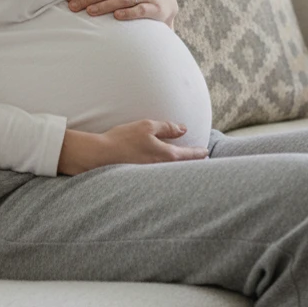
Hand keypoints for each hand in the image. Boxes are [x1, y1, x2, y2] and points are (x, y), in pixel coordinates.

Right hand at [57, 120, 208, 174]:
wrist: (100, 156)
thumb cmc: (123, 139)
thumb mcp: (147, 127)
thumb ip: (167, 128)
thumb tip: (183, 129)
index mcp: (166, 156)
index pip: (189, 155)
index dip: (199, 153)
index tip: (207, 152)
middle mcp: (161, 170)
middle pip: (182, 168)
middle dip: (192, 164)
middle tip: (202, 161)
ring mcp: (152, 177)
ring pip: (171, 173)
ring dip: (180, 169)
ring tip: (186, 164)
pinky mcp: (141, 179)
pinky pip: (160, 176)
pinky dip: (166, 171)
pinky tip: (163, 168)